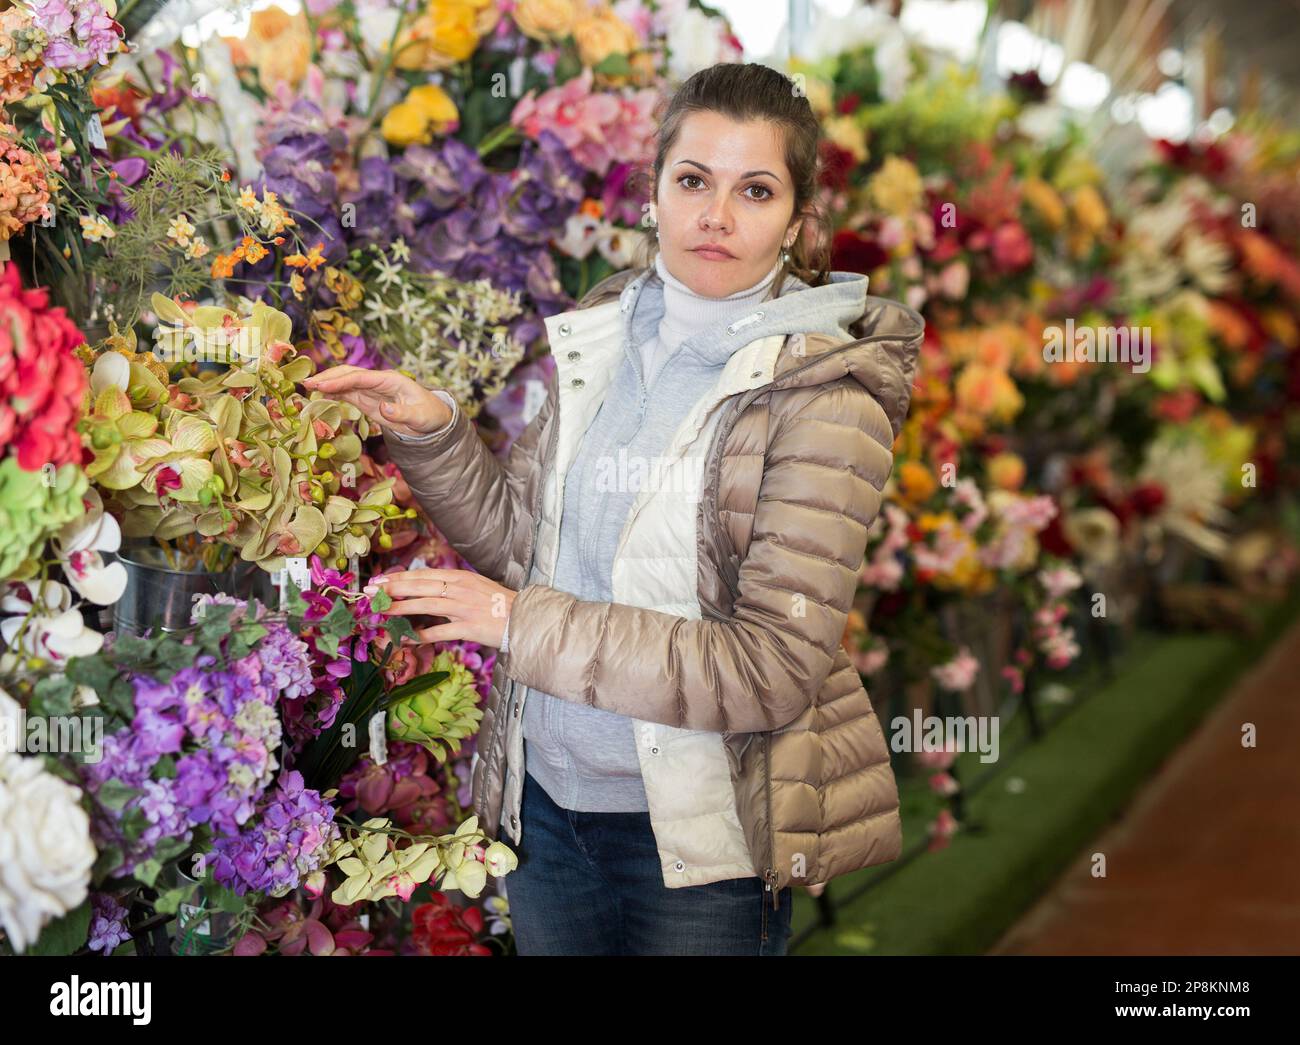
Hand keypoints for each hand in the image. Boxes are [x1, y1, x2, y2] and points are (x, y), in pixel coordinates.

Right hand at [302, 365, 451, 437]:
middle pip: (349, 374)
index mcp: (391, 380)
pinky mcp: (369, 400)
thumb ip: (403, 413)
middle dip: (328, 377)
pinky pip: (348, 394)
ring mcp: (372, 390)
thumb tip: (384, 410)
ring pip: (345, 382)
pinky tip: (319, 396)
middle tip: (306, 383)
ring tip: (307, 387)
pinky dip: (333, 393)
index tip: (322, 385)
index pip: (361, 377)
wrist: (433, 419)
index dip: (341, 381)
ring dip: (327, 384)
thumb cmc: (430, 415)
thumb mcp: (420, 417)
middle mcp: (379, 382)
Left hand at [366, 568, 516, 647]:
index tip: (380, 580)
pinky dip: (420, 636)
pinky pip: (439, 632)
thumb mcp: (476, 586)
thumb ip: (453, 586)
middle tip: (371, 591)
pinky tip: (405, 639)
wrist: (524, 618)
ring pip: (426, 605)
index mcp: (460, 577)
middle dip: (393, 588)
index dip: (400, 577)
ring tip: (381, 611)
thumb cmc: (500, 604)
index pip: (424, 574)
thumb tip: (429, 588)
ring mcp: (464, 608)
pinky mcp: (469, 627)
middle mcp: (460, 589)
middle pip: (420, 585)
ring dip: (401, 608)